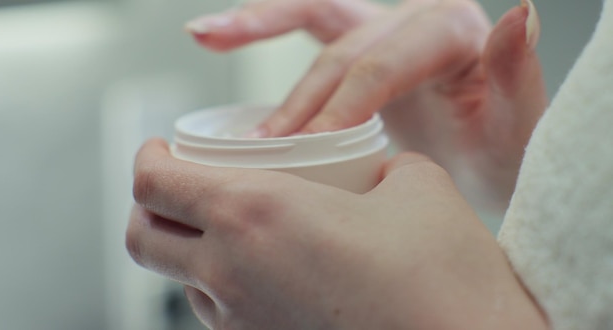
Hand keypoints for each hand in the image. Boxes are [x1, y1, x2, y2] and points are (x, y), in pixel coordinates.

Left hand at [127, 139, 546, 328]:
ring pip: (179, 280)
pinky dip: (222, 284)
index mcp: (255, 214)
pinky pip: (218, 313)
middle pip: (143, 238)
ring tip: (229, 227)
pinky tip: (266, 271)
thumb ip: (379, 165)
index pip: (154, 182)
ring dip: (188, 248)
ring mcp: (244, 324)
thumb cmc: (444, 274)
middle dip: (149, 205)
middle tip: (181, 185)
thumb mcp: (415, 184)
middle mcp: (231, 274)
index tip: (162, 147)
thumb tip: (376, 171)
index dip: (147, 157)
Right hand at [185, 0, 547, 210]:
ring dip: (257, 23)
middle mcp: (414, 20)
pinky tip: (216, 32)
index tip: (309, 151)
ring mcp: (383, 30)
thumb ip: (516, 73)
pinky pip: (306, 24)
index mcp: (453, 33)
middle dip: (302, 99)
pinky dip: (262, 22)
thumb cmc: (499, 152)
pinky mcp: (357, 48)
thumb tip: (521, 13)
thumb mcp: (517, 128)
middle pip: (344, 50)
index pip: (383, 64)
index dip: (341, 106)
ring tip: (206, 35)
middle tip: (266, 148)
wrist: (482, 163)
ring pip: (315, 12)